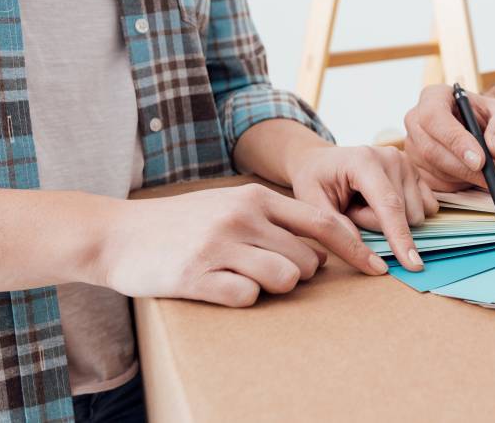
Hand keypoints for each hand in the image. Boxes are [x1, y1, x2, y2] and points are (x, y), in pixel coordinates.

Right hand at [97, 184, 385, 307]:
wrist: (116, 234)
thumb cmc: (181, 223)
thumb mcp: (230, 205)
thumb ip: (274, 220)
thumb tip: (322, 249)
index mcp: (256, 197)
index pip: (324, 223)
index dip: (357, 249)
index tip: (378, 269)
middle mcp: (242, 216)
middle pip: (308, 261)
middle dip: (299, 274)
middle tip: (263, 269)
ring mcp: (219, 245)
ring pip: (284, 280)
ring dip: (272, 287)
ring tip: (240, 276)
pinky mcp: (196, 275)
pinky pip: (246, 297)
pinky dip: (240, 298)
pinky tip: (218, 285)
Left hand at [287, 145, 437, 270]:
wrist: (321, 161)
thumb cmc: (314, 181)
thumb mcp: (311, 203)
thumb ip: (335, 227)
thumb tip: (364, 252)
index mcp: (364, 162)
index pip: (389, 205)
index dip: (400, 237)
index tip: (413, 265)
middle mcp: (391, 158)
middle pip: (403, 214)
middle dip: (376, 225)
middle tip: (351, 209)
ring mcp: (407, 163)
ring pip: (415, 214)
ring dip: (389, 220)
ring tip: (364, 204)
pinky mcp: (416, 171)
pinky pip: (426, 208)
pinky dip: (404, 214)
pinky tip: (382, 202)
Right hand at [403, 84, 494, 191]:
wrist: (486, 129)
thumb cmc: (493, 116)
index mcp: (434, 97)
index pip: (434, 117)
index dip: (455, 141)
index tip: (480, 161)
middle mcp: (416, 120)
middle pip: (431, 149)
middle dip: (465, 169)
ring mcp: (414, 146)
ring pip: (435, 171)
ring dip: (469, 178)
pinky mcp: (418, 168)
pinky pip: (437, 185)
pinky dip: (464, 186)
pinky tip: (482, 177)